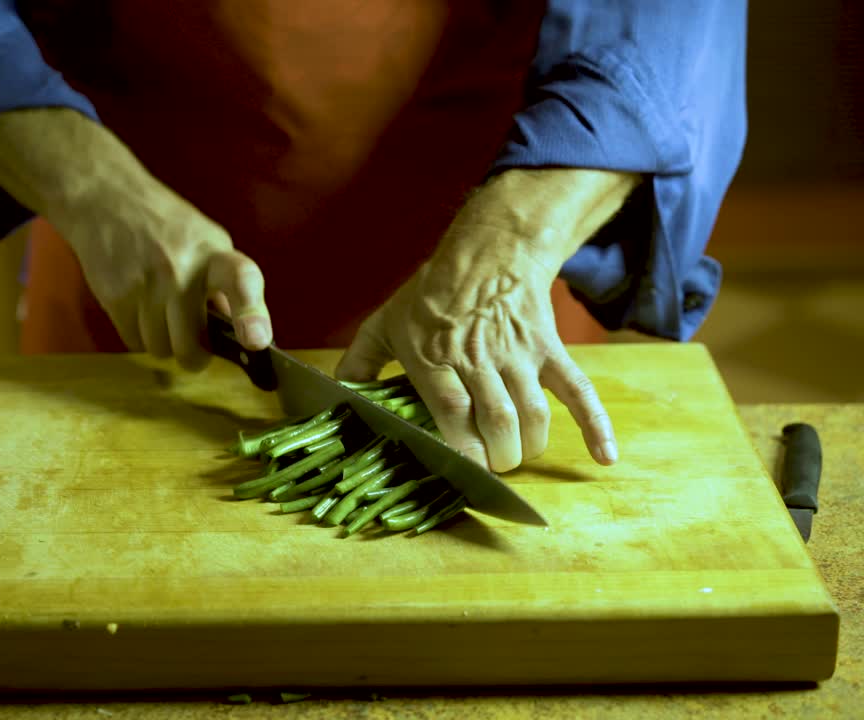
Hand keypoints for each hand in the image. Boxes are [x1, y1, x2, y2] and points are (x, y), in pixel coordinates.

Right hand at [0, 108, 272, 368]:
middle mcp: (181, 266)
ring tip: (158, 310)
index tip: (255, 341)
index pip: (240, 282)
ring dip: (160, 342)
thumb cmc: (163, 224)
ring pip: (159, 349)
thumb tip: (240, 339)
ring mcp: (144, 282)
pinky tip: (134, 303)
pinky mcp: (112, 294)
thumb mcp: (204, 241)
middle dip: (190, 351)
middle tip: (192, 342)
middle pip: (189, 343)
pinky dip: (136, 333)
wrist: (98, 194)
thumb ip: (222, 287)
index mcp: (213, 250)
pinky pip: (133, 341)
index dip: (249, 314)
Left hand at [334, 169, 638, 471]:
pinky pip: (578, 391)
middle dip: (497, 455)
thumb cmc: (429, 295)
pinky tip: (604, 457)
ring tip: (516, 457)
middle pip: (497, 418)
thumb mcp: (383, 323)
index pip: (453, 408)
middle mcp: (478, 358)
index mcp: (435, 356)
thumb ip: (358, 363)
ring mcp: (518, 355)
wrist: (487, 253)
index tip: (462, 470)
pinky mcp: (549, 352)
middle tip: (489, 469)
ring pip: (533, 412)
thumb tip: (336, 398)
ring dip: (528, 446)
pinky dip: (595, 425)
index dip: (461, 445)